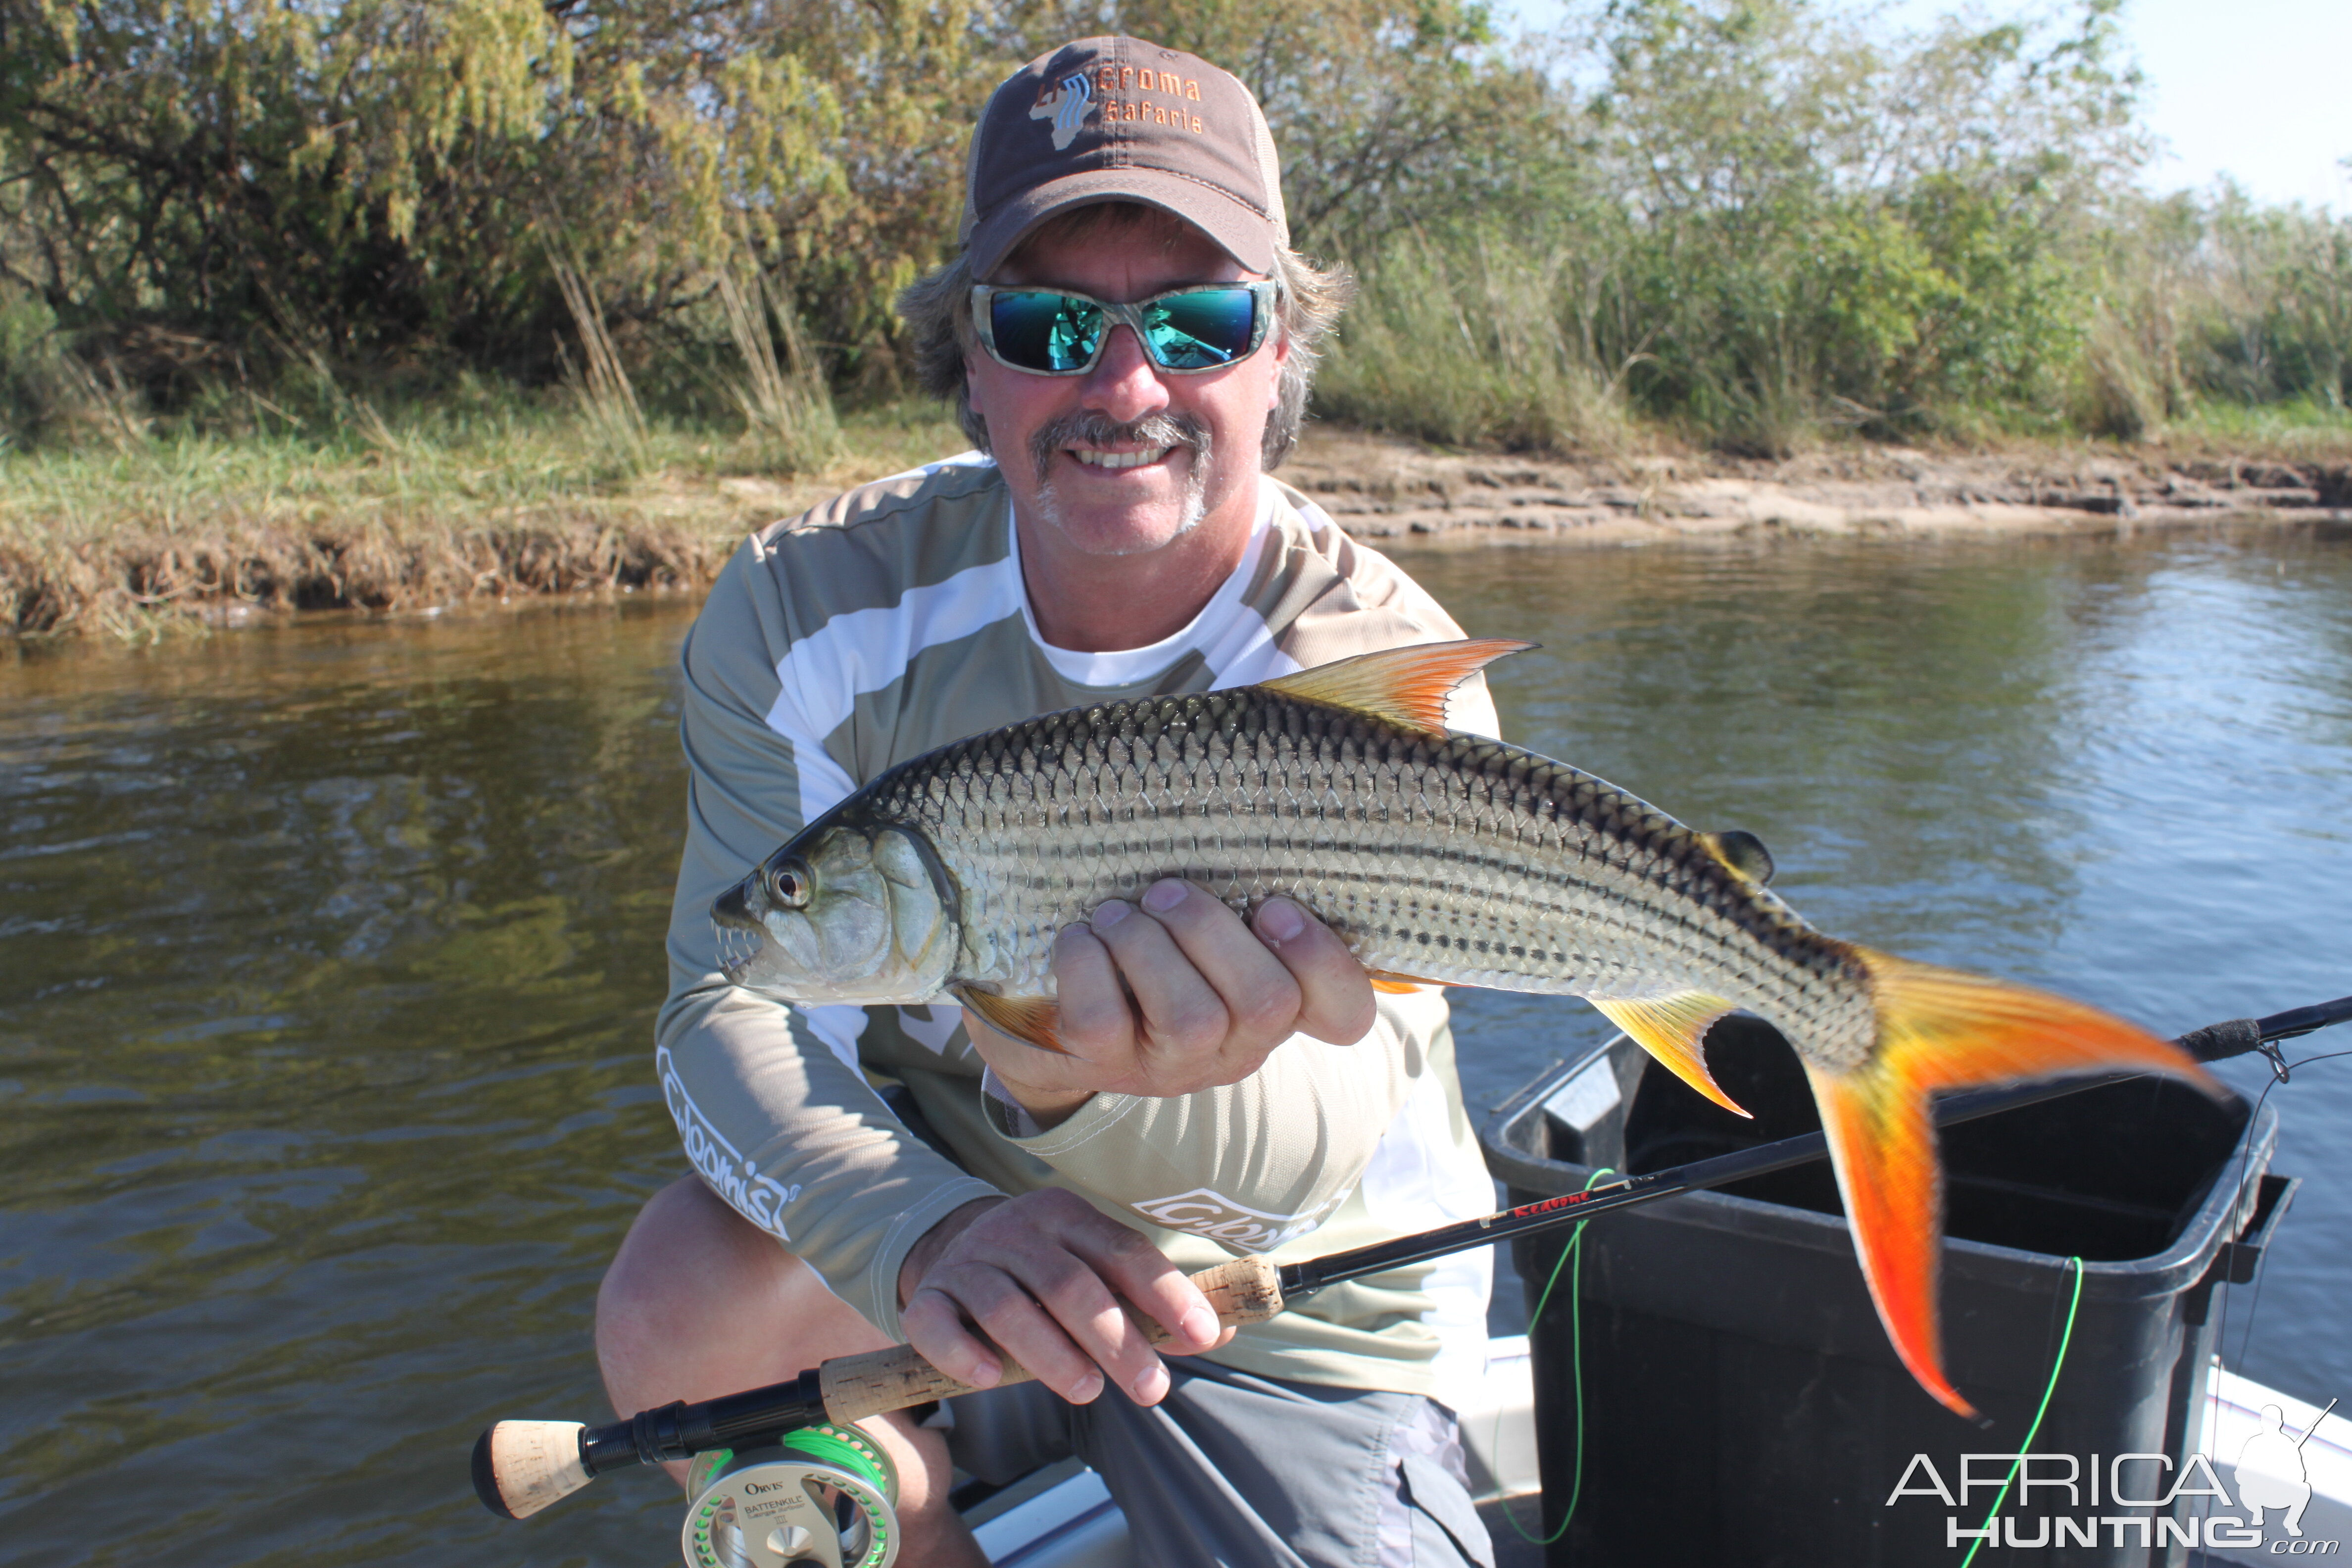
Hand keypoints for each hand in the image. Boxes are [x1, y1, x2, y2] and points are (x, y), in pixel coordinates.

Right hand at [897, 1189, 1231, 1405]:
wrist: (953, 1245)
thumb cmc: (1046, 1270)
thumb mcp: (1098, 1267)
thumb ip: (1152, 1300)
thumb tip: (1225, 1331)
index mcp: (1069, 1217)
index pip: (1124, 1251)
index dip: (1166, 1294)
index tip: (1204, 1336)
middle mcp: (1018, 1231)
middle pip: (1069, 1284)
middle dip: (1116, 1339)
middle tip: (1151, 1388)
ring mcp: (969, 1262)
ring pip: (1007, 1306)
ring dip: (1050, 1353)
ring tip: (1087, 1391)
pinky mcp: (926, 1297)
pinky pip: (935, 1323)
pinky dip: (962, 1352)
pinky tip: (989, 1379)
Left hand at [965, 881, 1376, 1123]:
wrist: (1047, 1018)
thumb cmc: (1142, 947)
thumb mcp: (1200, 924)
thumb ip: (1236, 891)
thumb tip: (1243, 805)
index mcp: (1273, 1004)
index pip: (1345, 1014)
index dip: (1324, 961)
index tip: (1272, 906)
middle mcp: (1235, 1046)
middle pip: (1267, 1002)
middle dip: (1210, 930)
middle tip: (1165, 892)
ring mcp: (1173, 1064)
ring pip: (1190, 1017)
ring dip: (1146, 945)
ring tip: (1116, 914)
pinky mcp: (1103, 1063)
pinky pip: (1103, 1017)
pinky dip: (1087, 963)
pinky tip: (1081, 939)